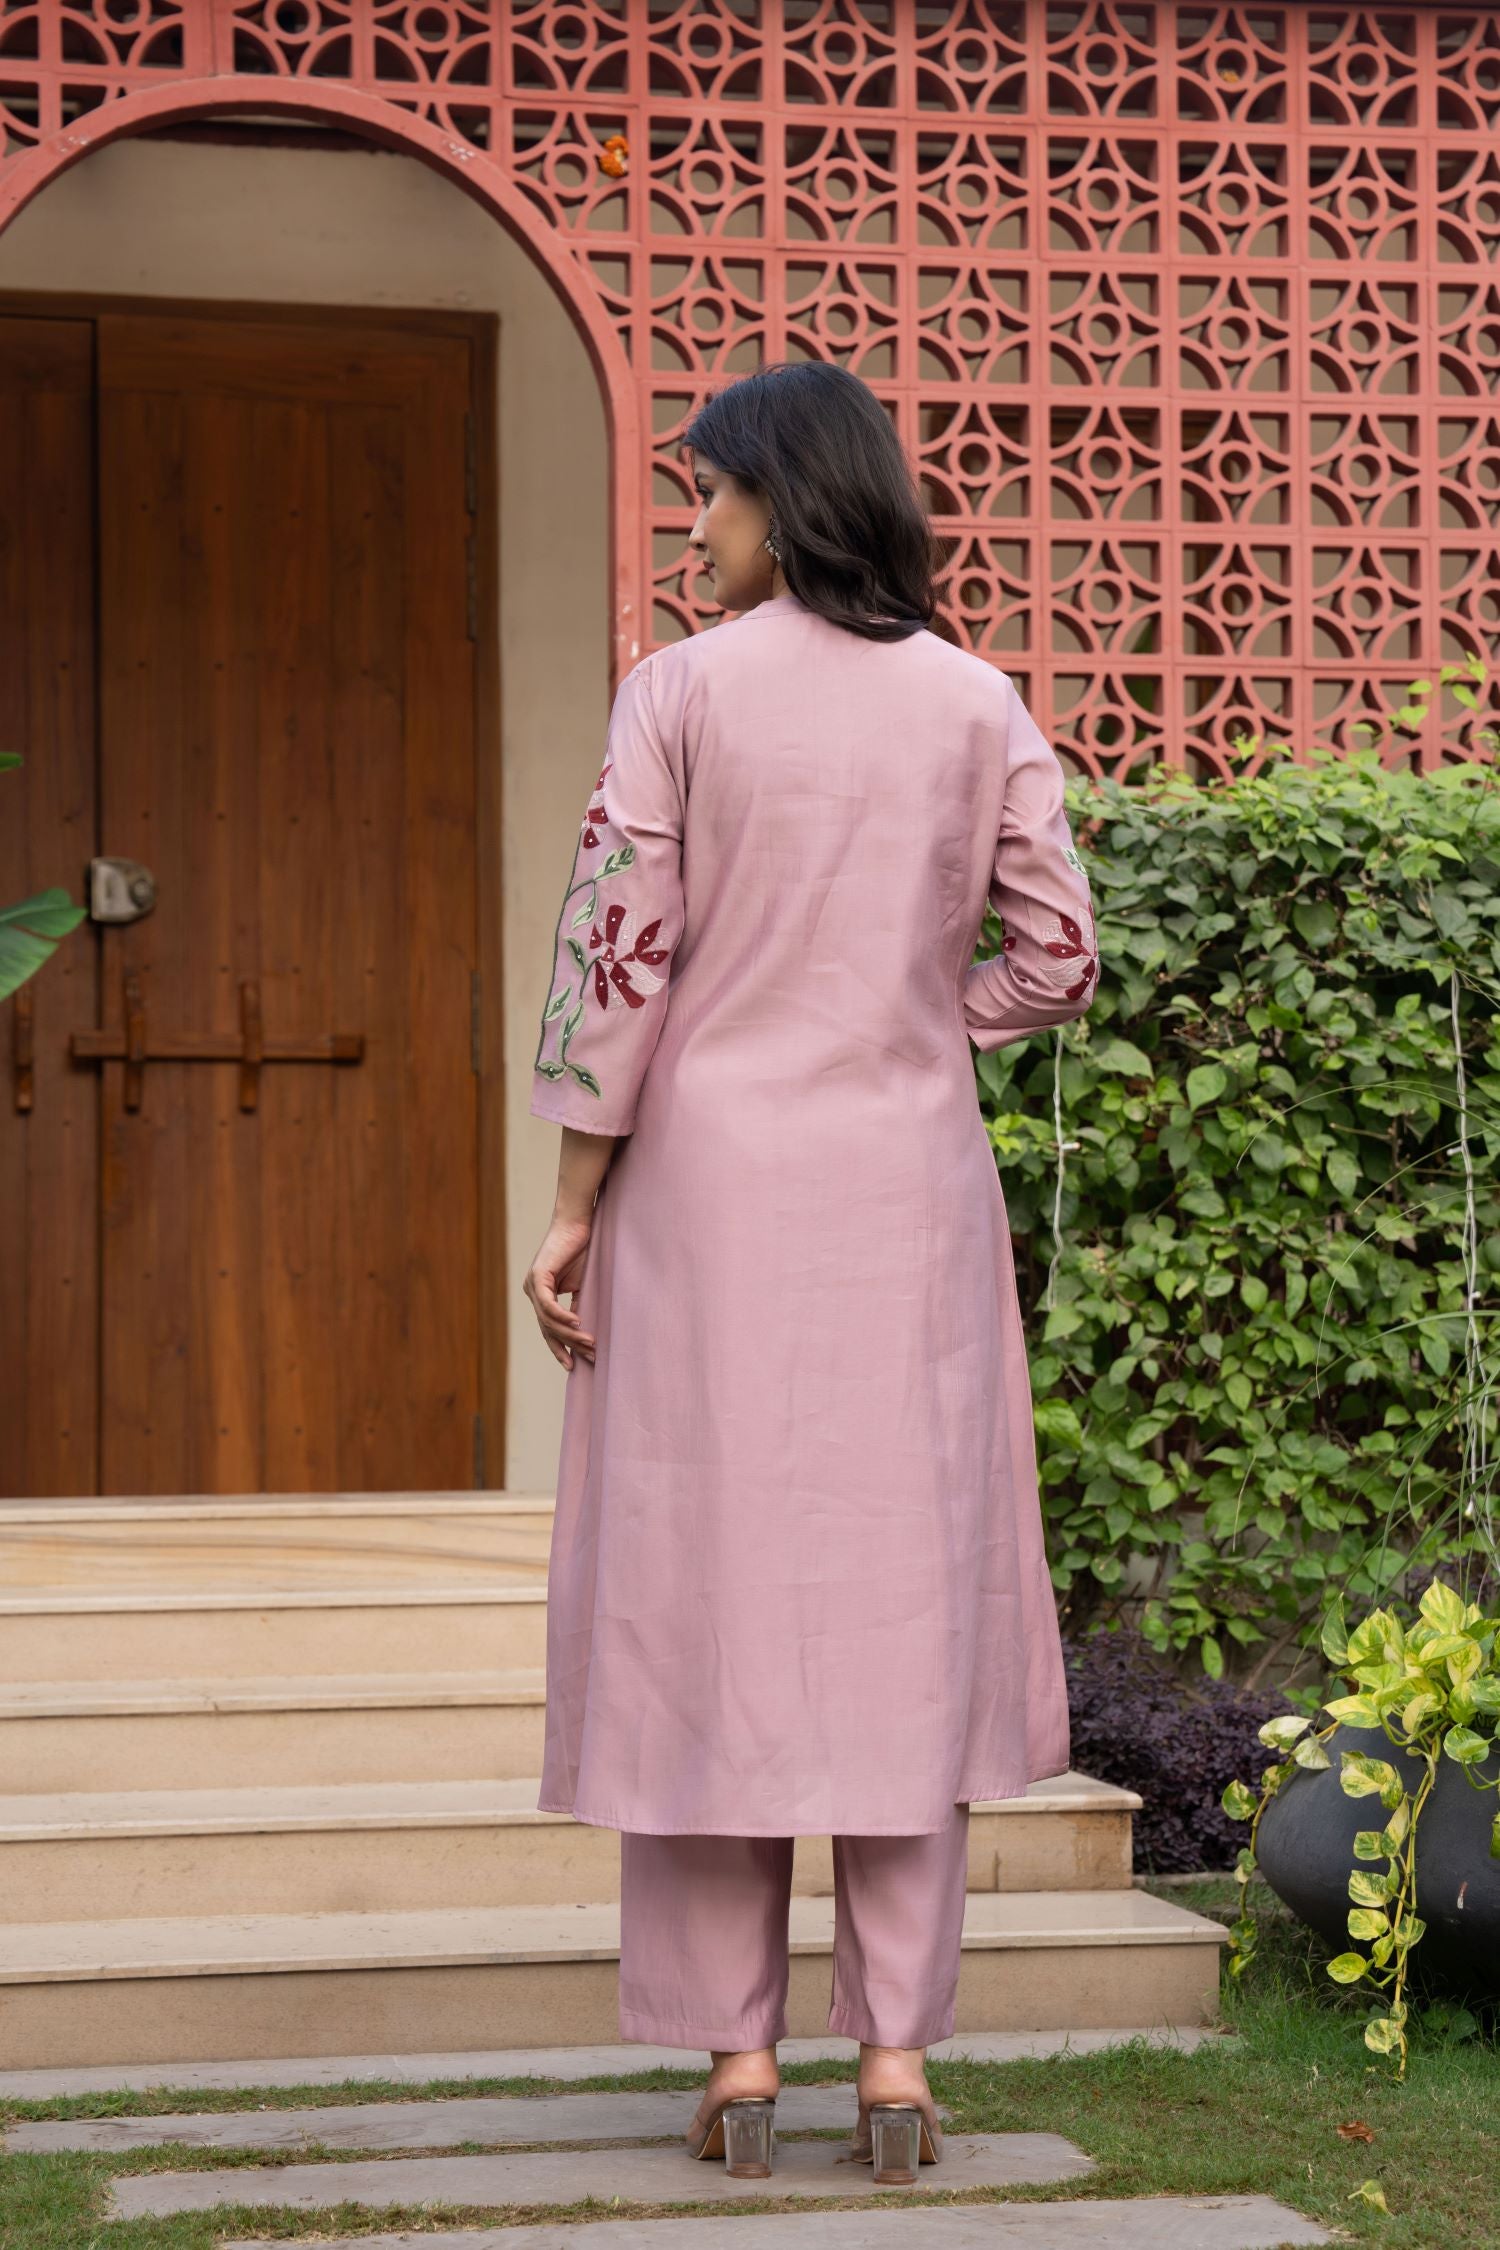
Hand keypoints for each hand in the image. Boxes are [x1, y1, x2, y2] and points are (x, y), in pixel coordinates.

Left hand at [525, 1214, 595, 1368]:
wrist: (577, 1224)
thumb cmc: (581, 1250)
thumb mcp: (581, 1284)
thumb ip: (578, 1304)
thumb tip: (583, 1330)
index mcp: (541, 1295)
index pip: (547, 1329)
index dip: (559, 1348)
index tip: (572, 1365)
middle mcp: (532, 1291)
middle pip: (548, 1328)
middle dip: (568, 1345)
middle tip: (588, 1357)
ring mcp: (532, 1285)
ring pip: (548, 1320)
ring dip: (570, 1334)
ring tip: (589, 1343)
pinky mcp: (538, 1277)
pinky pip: (548, 1304)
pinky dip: (562, 1316)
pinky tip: (578, 1324)